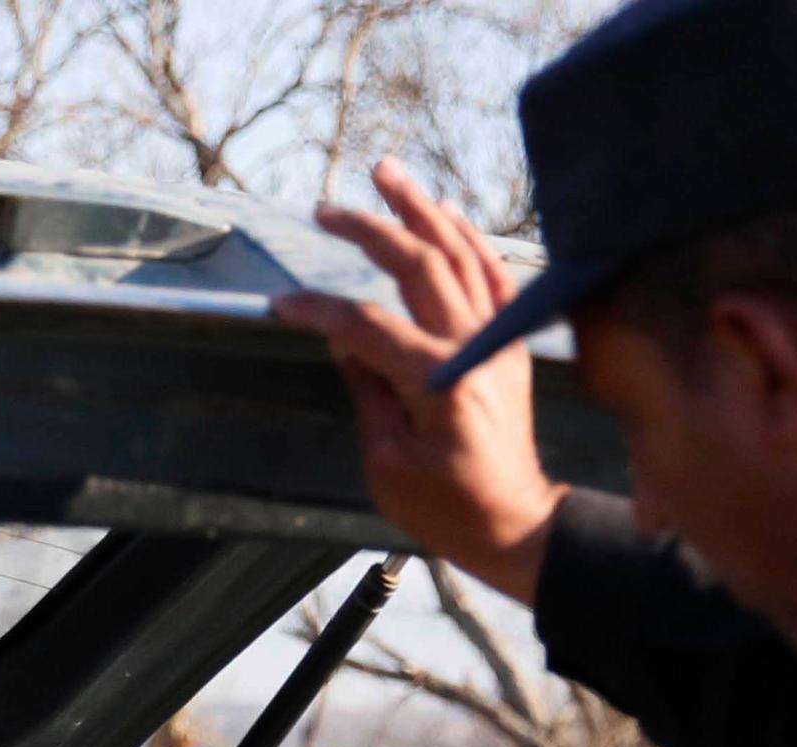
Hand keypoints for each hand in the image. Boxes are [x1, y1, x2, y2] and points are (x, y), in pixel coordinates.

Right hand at [269, 162, 566, 604]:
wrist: (515, 523)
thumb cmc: (444, 507)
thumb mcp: (386, 462)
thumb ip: (367, 389)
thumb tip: (343, 335)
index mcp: (438, 382)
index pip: (367, 324)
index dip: (320, 309)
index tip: (281, 303)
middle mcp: (473, 348)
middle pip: (420, 265)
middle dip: (371, 229)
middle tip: (327, 209)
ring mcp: (498, 340)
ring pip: (461, 254)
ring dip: (421, 210)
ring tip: (387, 173)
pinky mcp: (510, 343)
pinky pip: (491, 274)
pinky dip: (467, 238)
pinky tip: (443, 212)